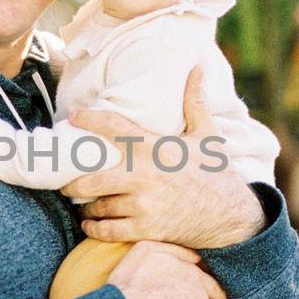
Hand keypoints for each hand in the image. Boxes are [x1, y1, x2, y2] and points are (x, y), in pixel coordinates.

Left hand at [60, 66, 265, 248]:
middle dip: (73, 183)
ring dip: (87, 207)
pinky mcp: (146, 229)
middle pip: (91, 179)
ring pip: (98, 206)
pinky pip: (107, 231)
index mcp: (155, 148)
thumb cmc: (215, 173)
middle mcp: (144, 176)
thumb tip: (197, 67)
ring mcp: (144, 205)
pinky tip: (90, 224)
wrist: (232, 216)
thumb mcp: (207, 135)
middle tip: (66, 182)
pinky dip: (94, 229)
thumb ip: (194, 101)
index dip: (89, 120)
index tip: (73, 118)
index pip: (113, 127)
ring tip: (84, 204)